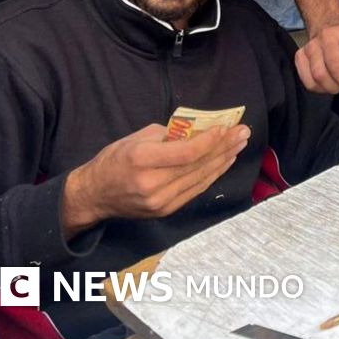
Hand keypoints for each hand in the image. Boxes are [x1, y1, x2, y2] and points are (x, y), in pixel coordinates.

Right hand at [61, 123, 250, 237]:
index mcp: (142, 160)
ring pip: (201, 179)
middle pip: (198, 165)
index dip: (211, 141)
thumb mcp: (136, 138)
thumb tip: (198, 130)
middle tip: (243, 132)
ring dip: (224, 160)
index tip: (226, 128)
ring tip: (239, 145)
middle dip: (224, 147)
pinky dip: (212, 175)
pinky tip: (225, 162)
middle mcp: (153, 183)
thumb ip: (168, 135)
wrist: (94, 195)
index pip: (187, 152)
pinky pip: (196, 190)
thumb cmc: (114, 160)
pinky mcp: (167, 210)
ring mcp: (161, 201)